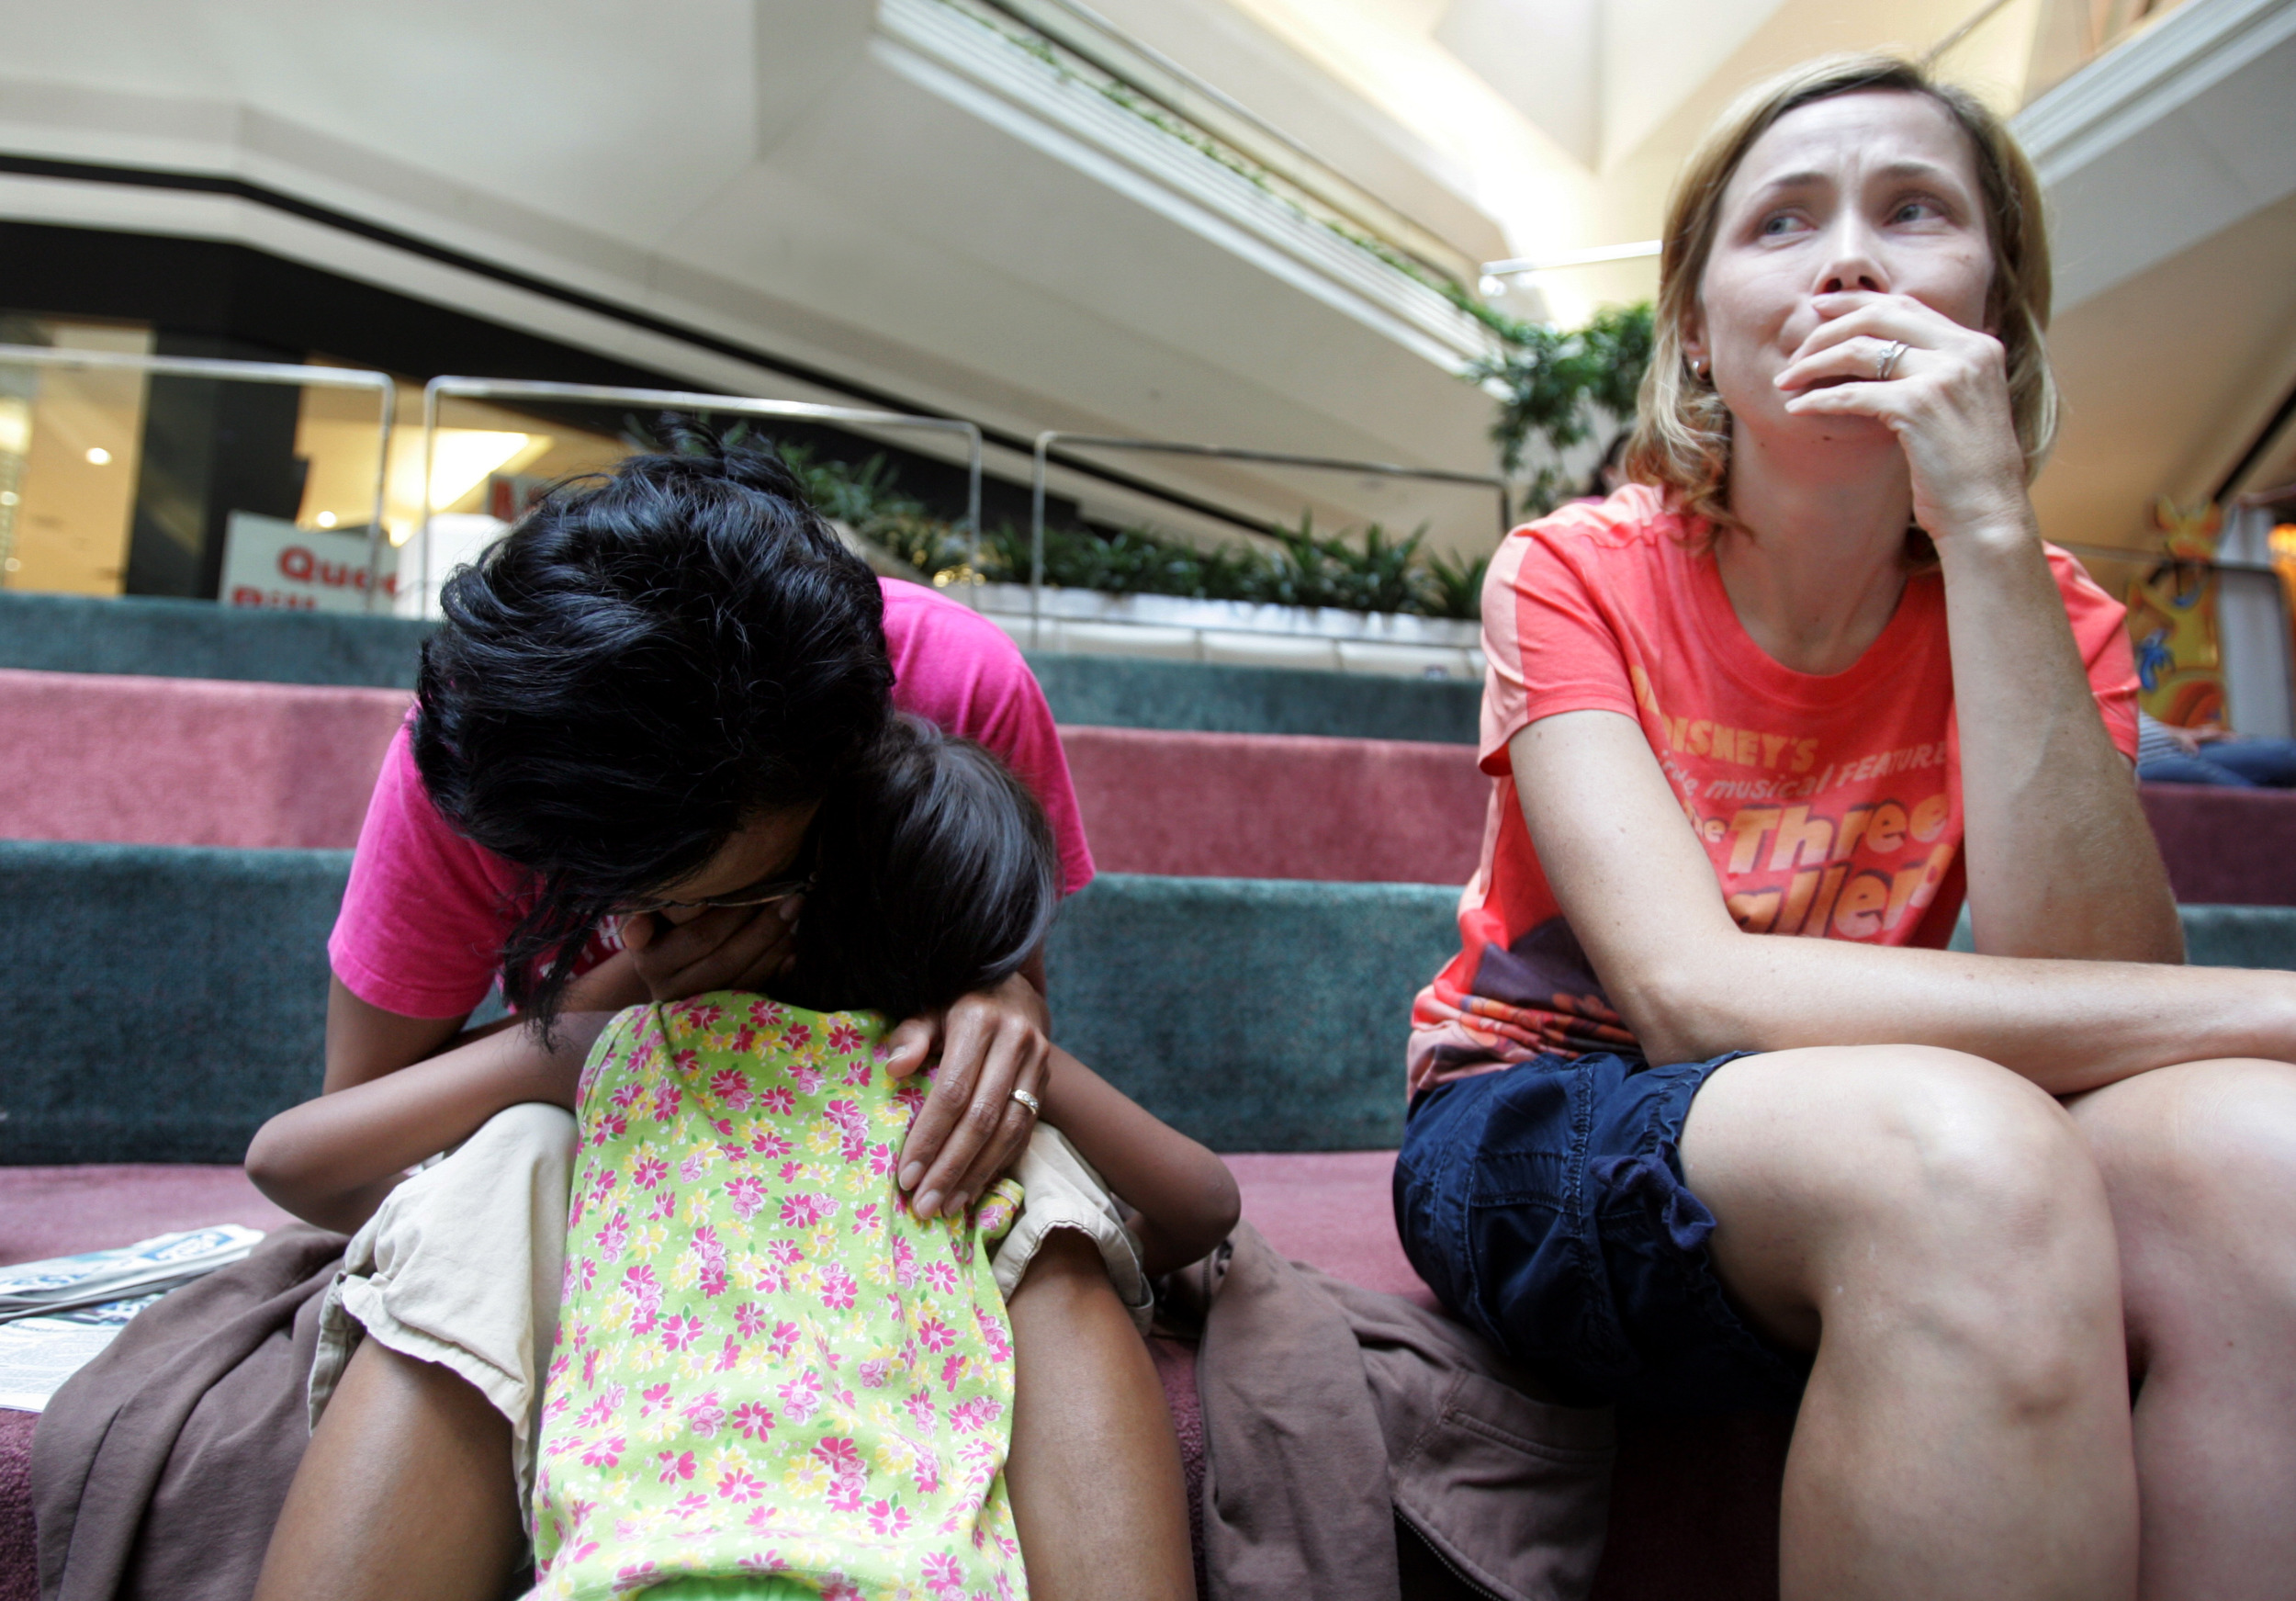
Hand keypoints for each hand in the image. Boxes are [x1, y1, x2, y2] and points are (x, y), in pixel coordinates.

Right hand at [619, 899, 799, 1002]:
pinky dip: (778, 972)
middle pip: (726, 959)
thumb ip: (641, 915)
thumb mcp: (647, 919)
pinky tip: (793, 950)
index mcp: (652, 963)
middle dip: (763, 927)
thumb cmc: (660, 931)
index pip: (701, 938)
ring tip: (796, 915)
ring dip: (775, 947)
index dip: (734, 914)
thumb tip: (635, 933)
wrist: (666, 971)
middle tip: (792, 898)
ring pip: (745, 980)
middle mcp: (673, 991)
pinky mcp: (724, 1018)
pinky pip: (756, 996)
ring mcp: (699, 1008)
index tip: (761, 888)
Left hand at [883, 971, 1051, 1217]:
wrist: (1013, 986)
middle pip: (982, 1118)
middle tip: (924, 1205)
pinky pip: (1024, 1131)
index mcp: (979, 1021)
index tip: (906, 1175)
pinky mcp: (1047, 1080)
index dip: (930, 1136)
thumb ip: (911, 1034)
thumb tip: (895, 1067)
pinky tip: (973, 1188)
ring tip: (947, 1206)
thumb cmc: (955, 1000)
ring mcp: (1038, 1062)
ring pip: (1009, 1130)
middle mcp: (1015, 1041)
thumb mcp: (929, 1007)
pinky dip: (998, 1164)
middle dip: (951, 1167)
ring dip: (977, 1174)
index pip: (953, 1091)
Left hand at [1774, 292, 2030, 542]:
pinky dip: (1819, 400)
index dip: (1857, 302)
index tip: (1820, 308)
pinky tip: (1797, 409)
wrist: (1988, 512)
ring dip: (1814, 363)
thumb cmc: (1967, 470)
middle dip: (1828, 330)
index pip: (1906, 305)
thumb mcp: (1962, 404)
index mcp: (1977, 345)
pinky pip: (1853, 393)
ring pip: (1861, 350)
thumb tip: (1886, 354)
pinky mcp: (1918, 405)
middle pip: (1879, 317)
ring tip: (1786, 380)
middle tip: (1794, 351)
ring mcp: (1944, 374)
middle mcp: (1965, 350)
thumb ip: (1936, 372)